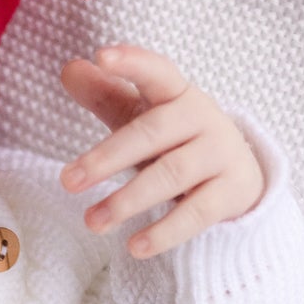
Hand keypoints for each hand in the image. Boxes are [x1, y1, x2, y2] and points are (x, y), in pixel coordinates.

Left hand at [58, 45, 265, 256]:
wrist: (236, 177)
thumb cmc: (174, 141)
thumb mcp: (141, 118)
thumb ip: (107, 95)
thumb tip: (69, 69)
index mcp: (177, 93)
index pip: (156, 71)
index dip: (132, 63)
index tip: (102, 56)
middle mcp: (203, 118)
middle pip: (152, 133)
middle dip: (108, 157)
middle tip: (67, 181)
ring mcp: (221, 154)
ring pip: (171, 175)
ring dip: (127, 200)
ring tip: (91, 222)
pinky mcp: (232, 191)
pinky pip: (195, 213)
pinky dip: (165, 232)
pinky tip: (134, 248)